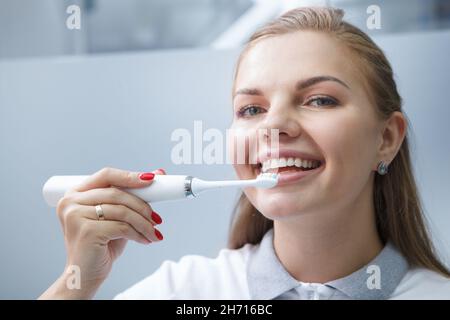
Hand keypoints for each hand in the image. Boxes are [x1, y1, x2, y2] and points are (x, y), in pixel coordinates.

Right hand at [39, 167, 164, 298]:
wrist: (84, 275)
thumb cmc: (101, 245)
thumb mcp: (116, 217)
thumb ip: (131, 197)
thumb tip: (157, 173)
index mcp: (75, 194)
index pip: (106, 175)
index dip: (130, 176)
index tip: (151, 179)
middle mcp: (71, 202)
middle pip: (117, 193)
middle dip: (142, 205)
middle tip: (157, 218)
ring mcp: (76, 216)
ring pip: (122, 211)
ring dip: (144, 223)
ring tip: (153, 232)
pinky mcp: (86, 231)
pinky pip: (122, 226)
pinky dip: (138, 234)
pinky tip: (145, 240)